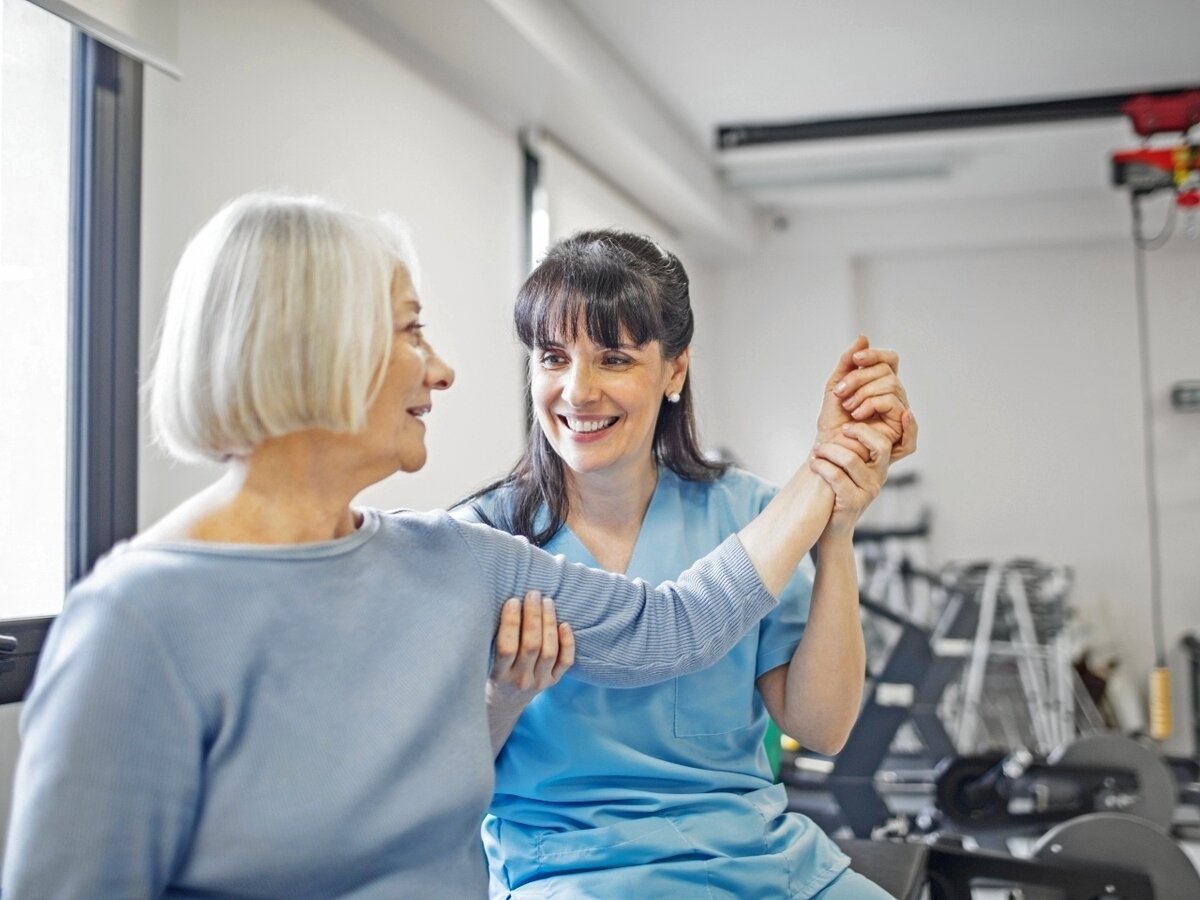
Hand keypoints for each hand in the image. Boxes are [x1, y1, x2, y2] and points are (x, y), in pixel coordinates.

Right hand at [487, 590, 574, 712]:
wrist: (503, 705)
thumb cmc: (489, 675)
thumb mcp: (484, 663)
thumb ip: (494, 641)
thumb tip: (506, 604)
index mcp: (499, 676)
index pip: (507, 648)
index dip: (511, 623)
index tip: (512, 601)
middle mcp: (521, 680)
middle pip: (532, 646)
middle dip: (533, 617)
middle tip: (533, 594)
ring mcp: (539, 682)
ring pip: (549, 652)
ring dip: (549, 624)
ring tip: (547, 602)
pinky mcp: (553, 682)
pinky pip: (565, 662)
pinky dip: (567, 643)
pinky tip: (565, 624)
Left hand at [810, 422, 893, 539]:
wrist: (830, 528)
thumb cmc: (834, 492)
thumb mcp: (844, 466)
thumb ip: (847, 445)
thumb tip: (837, 416)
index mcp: (879, 464)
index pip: (888, 439)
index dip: (874, 427)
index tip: (853, 421)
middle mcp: (879, 476)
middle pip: (880, 445)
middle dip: (858, 432)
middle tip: (839, 430)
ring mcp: (869, 490)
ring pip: (851, 459)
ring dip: (829, 450)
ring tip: (816, 450)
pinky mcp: (855, 501)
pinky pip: (836, 476)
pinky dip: (821, 466)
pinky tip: (813, 464)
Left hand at [818, 335, 916, 461]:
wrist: (828, 452)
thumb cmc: (832, 424)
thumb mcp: (836, 387)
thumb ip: (848, 362)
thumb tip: (863, 338)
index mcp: (880, 386)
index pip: (889, 361)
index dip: (875, 355)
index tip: (855, 360)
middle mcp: (893, 398)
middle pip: (888, 372)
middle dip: (860, 379)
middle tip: (841, 394)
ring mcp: (897, 413)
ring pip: (892, 386)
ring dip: (864, 395)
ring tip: (849, 410)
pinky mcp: (898, 430)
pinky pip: (896, 406)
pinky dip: (874, 405)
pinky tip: (859, 413)